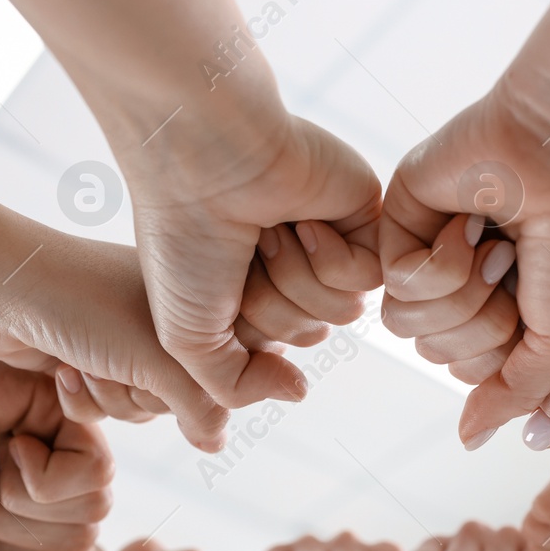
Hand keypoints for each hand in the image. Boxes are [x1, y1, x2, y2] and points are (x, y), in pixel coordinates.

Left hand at [0, 234, 235, 450]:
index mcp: (202, 295)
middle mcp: (174, 315)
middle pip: (188, 398)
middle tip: (118, 358)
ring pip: (145, 408)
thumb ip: (209, 402)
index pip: (232, 372)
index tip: (169, 360)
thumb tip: (235, 433)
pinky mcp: (94, 354)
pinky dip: (84, 398)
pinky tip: (62, 368)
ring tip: (84, 359)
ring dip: (111, 396)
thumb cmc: (85, 305)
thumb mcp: (161, 360)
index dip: (200, 382)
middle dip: (145, 392)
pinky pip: (107, 406)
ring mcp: (132, 335)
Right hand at [0, 312, 117, 550]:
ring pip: (97, 511)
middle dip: (21, 541)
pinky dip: (50, 477)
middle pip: (83, 544)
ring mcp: (60, 443)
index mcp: (22, 518)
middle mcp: (48, 480)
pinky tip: (11, 446)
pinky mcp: (67, 408)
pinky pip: (98, 469)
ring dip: (31, 509)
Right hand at [126, 114, 382, 409]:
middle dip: (270, 305)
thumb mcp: (188, 341)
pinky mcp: (363, 213)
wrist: (197, 158)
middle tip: (240, 252)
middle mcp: (291, 265)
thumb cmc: (181, 238)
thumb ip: (234, 387)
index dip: (246, 334)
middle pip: (313, 332)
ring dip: (296, 279)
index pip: (275, 352)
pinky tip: (297, 220)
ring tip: (265, 232)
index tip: (213, 285)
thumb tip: (299, 391)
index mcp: (250, 290)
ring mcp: (329, 237)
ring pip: (344, 310)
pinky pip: (368, 277)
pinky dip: (328, 257)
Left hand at [379, 83, 549, 446]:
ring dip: (461, 298)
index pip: (471, 370)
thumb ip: (516, 396)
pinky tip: (473, 224)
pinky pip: (394, 281)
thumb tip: (469, 440)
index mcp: (510, 303)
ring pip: (407, 324)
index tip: (543, 310)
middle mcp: (468, 277)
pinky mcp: (403, 213)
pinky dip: (440, 263)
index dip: (505, 359)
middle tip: (522, 272)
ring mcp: (433, 244)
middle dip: (483, 327)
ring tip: (501, 250)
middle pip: (435, 352)